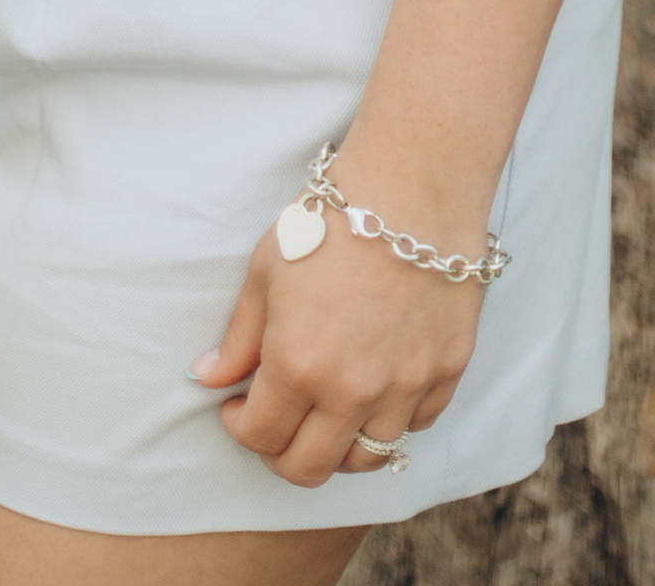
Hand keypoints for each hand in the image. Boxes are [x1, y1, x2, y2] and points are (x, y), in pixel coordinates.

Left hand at [190, 212, 483, 489]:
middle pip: (310, 468)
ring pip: (366, 459)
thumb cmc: (331, 221)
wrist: (411, 187)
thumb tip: (209, 378)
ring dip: (336, 447)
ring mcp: (405, 388)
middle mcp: (353, 392)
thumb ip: (239, 337)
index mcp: (299, 365)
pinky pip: (414, 426)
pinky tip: (371, 390)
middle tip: (273, 424)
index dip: (239, 427)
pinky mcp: (445, 374)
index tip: (236, 407)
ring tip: (321, 413)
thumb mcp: (266, 270)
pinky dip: (389, 421)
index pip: (261, 437)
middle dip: (280, 454)